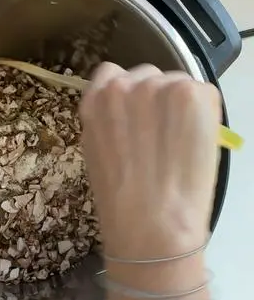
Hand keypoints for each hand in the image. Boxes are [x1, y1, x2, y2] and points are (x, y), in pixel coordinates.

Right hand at [80, 63, 220, 259]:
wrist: (151, 223)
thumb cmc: (121, 202)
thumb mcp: (95, 153)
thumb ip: (108, 122)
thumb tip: (129, 116)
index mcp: (94, 101)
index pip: (112, 75)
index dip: (129, 97)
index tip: (137, 117)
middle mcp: (122, 85)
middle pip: (147, 76)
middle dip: (156, 101)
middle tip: (162, 136)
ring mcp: (157, 87)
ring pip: (176, 84)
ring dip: (181, 106)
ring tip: (180, 144)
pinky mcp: (190, 94)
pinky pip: (203, 93)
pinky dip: (204, 114)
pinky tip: (195, 143)